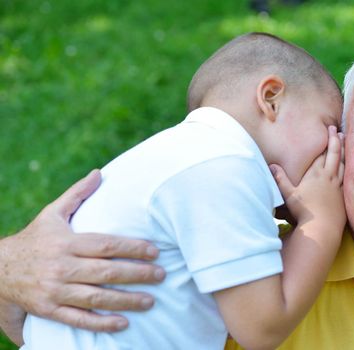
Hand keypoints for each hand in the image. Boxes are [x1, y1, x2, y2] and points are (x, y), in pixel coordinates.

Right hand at [0, 170, 165, 332]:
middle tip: (161, 275)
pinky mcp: (49, 310)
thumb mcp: (52, 213)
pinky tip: (123, 324)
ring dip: (125, 300)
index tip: (154, 251)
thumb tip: (99, 173)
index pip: (105, 244)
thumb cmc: (34, 239)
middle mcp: (61, 267)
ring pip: (95, 297)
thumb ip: (77, 194)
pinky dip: (100, 324)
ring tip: (150, 301)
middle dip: (137, 274)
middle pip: (105, 271)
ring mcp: (55, 291)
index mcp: (66, 242)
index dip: (131, 248)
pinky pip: (78, 320)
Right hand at [270, 126, 345, 230]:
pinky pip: (348, 177)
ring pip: (343, 164)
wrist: (322, 227)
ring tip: (345, 143)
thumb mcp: (289, 194)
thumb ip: (280, 179)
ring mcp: (338, 186)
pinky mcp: (343, 196)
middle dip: (336, 141)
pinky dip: (349, 169)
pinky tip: (349, 168)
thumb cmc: (304, 211)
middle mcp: (329, 177)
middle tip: (338, 130)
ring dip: (344, 152)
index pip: (323, 152)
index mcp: (316, 174)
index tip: (330, 128)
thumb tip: (271, 165)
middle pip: (335, 154)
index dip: (327, 139)